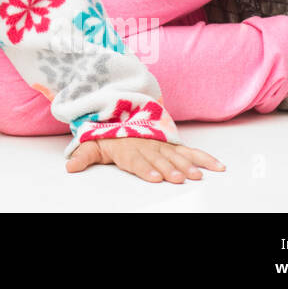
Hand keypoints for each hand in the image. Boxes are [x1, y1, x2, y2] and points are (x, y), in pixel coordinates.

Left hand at [66, 137, 224, 182]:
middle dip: (170, 169)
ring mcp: (161, 144)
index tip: (155, 177)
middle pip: (159, 159)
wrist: (119, 110)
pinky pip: (190, 150)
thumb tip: (70, 167)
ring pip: (176, 155)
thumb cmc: (107, 134)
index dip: (146, 168)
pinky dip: (204, 158)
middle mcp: (147, 146)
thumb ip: (83, 155)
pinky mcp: (172, 144)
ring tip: (197, 175)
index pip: (137, 161)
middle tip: (179, 178)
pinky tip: (217, 166)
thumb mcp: (92, 143)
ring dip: (188, 165)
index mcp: (127, 149)